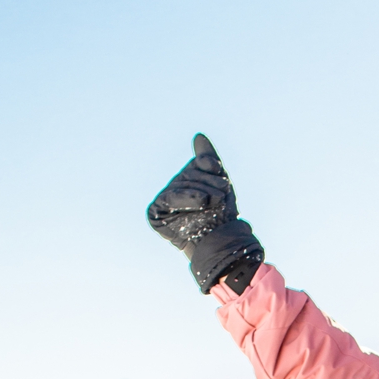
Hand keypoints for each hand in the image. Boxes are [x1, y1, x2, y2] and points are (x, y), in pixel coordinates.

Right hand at [147, 134, 263, 294]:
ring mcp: (164, 200)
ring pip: (182, 186)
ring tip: (214, 203)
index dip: (210, 165)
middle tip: (221, 198)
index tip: (217, 168)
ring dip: (204, 194)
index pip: (199, 163)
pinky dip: (187, 199)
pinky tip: (200, 202)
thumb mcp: (221, 184)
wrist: (222, 242)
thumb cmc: (222, 215)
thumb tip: (199, 136)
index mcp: (190, 179)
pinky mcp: (155, 213)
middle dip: (211, 184)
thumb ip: (209, 160)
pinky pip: (170, 199)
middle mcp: (175, 187)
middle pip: (192, 174)